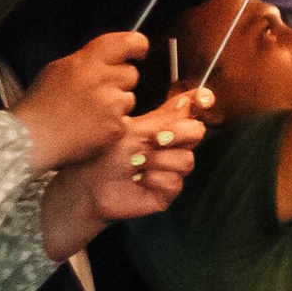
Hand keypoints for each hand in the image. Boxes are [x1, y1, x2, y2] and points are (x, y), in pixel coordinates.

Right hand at [15, 30, 145, 174]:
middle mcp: (102, 80)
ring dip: (116, 105)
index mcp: (87, 61)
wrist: (32, 139)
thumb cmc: (41, 106)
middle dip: (119, 81)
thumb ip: (87, 60)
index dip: (137, 46)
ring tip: (89, 113)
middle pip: (131, 73)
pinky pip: (126, 121)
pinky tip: (91, 127)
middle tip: (96, 92)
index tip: (138, 51)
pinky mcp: (116, 127)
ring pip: (129, 98)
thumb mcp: (58, 69)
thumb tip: (111, 56)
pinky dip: (112, 124)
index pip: (128, 42)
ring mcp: (111, 105)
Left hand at [44, 91, 204, 246]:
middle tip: (156, 139)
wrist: (87, 186)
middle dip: (179, 134)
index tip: (204, 99)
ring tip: (135, 164)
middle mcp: (172, 146)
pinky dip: (154, 179)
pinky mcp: (168, 191)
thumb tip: (188, 99)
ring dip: (158, 161)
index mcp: (164, 126)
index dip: (202, 102)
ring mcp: (172, 169)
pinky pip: (175, 182)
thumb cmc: (103, 156)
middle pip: (197, 132)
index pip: (191, 110)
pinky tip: (137, 180)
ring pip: (186, 160)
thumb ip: (162, 117)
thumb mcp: (131, 130)